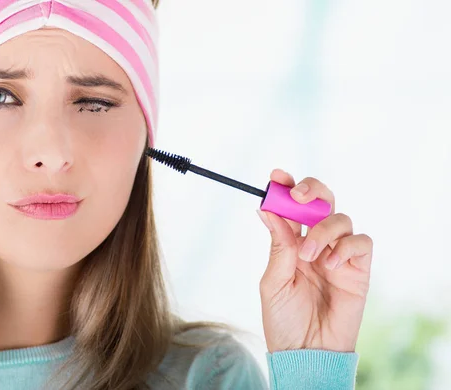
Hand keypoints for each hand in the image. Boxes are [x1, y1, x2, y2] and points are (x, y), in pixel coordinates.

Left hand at [256, 169, 372, 352]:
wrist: (305, 352)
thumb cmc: (284, 320)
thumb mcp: (273, 281)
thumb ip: (278, 246)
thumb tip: (267, 209)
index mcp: (291, 244)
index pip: (291, 208)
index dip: (286, 188)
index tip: (276, 176)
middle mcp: (315, 244)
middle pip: (322, 202)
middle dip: (312, 190)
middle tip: (299, 194)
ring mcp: (338, 255)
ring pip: (341, 219)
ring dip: (323, 231)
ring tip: (309, 256)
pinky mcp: (359, 270)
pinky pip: (361, 242)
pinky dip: (346, 247)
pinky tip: (331, 265)